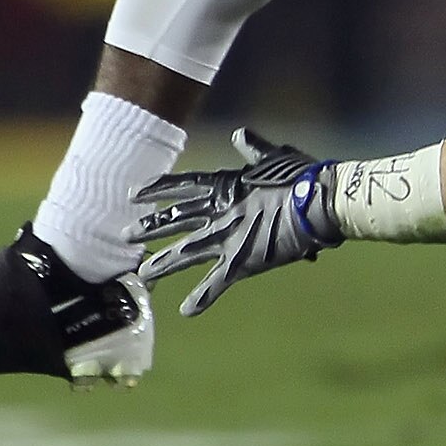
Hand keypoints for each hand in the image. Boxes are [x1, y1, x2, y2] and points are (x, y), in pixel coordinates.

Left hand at [133, 127, 340, 315]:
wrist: (321, 201)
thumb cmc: (303, 175)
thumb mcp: (275, 157)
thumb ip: (253, 149)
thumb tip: (240, 135)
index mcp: (226, 185)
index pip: (182, 186)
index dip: (157, 189)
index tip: (133, 194)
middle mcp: (219, 211)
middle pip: (175, 220)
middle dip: (149, 228)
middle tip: (124, 236)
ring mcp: (228, 237)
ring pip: (185, 253)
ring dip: (162, 264)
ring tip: (141, 275)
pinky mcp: (242, 260)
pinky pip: (217, 283)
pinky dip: (201, 298)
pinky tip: (186, 310)